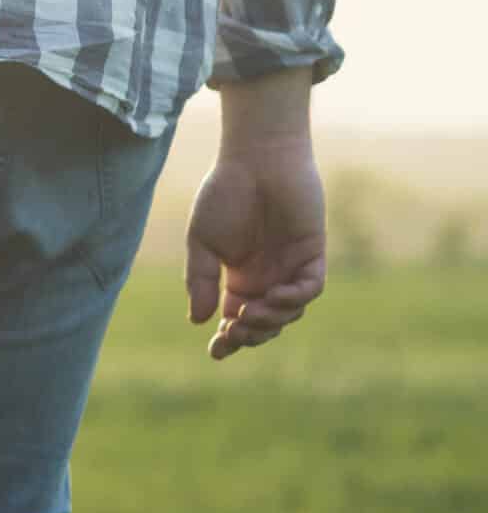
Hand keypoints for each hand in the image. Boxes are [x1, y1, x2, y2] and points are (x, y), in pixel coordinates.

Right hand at [183, 86, 325, 359]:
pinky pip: (310, 288)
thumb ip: (202, 281)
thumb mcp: (202, 243)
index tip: (215, 351)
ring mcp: (291, 267)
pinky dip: (294, 299)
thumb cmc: (225, 194)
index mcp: (240, 278)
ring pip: (289, 312)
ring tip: (249, 313)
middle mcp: (268, 277)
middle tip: (232, 335)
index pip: (236, 319)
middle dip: (249, 336)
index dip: (228, 339)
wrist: (255, 161)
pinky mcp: (312, 254)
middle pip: (265, 323)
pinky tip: (274, 297)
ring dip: (270, 321)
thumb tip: (199, 321)